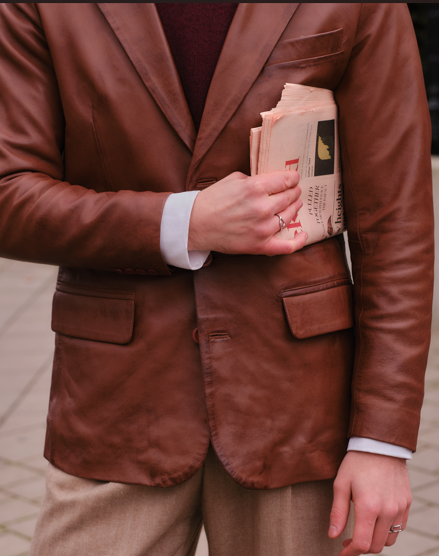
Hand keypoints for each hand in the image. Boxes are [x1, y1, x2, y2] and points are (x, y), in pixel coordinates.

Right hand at [188, 171, 306, 255]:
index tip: (294, 178)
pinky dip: (298, 241)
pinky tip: (303, 234)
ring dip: (294, 208)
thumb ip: (255, 179)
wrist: (196, 224)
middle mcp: (261, 208)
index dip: (293, 178)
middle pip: (290, 197)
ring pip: (290, 216)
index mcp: (255, 187)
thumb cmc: (212, 200)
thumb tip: (272, 182)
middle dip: (294, 192)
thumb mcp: (233, 179)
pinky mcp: (260, 245)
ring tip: (293, 205)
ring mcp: (262, 228)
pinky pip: (287, 246)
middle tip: (294, 191)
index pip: (285, 180)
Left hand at [329, 451, 410, 554]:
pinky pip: (399, 528)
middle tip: (348, 540)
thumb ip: (338, 512)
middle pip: (376, 546)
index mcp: (368, 507)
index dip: (350, 553)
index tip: (341, 553)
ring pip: (389, 540)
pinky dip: (387, 531)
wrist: (380, 444)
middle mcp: (387, 511)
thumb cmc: (356, 462)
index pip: (362, 544)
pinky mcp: (406, 504)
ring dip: (375, 541)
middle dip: (361, 548)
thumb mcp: (340, 484)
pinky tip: (376, 521)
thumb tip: (333, 535)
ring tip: (363, 530)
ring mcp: (399, 508)